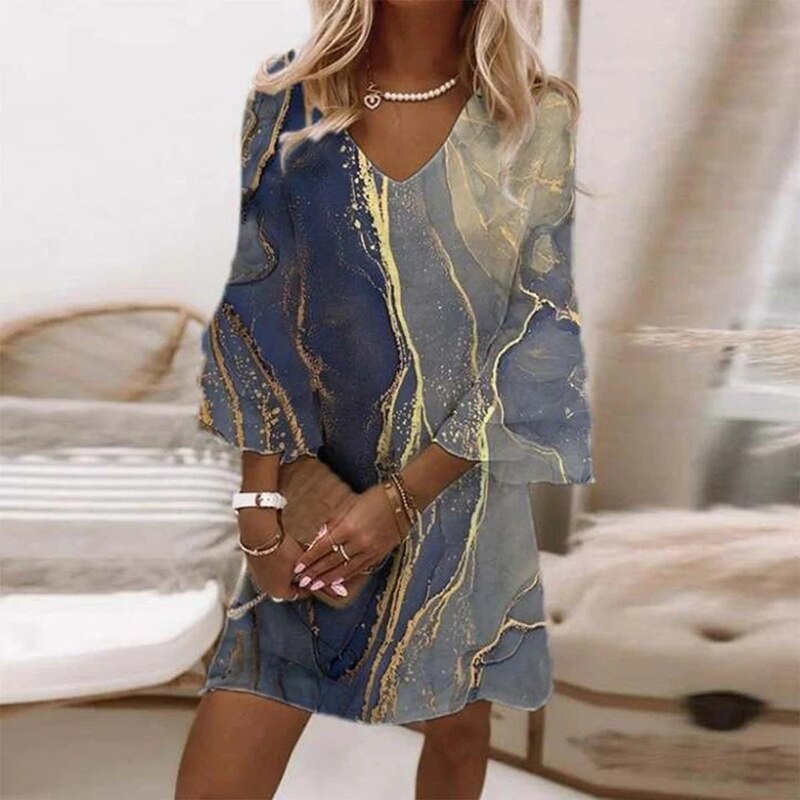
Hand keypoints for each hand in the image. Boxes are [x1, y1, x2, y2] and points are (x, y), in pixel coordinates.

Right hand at [238, 509, 310, 601]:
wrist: (261, 535)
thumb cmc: (282, 550)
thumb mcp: (302, 561)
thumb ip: (311, 570)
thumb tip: (318, 574)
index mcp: (280, 593)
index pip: (299, 594)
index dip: (309, 585)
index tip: (314, 578)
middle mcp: (267, 589)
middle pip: (288, 587)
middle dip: (297, 578)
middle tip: (305, 568)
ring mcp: (259, 578)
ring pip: (278, 577)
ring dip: (287, 571)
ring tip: (295, 559)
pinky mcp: (254, 567)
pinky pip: (270, 569)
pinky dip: (278, 565)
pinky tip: (283, 554)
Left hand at [291, 485, 410, 594]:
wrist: (403, 501)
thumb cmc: (374, 498)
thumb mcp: (349, 505)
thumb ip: (333, 523)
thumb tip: (318, 538)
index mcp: (349, 527)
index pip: (323, 547)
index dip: (309, 558)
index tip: (298, 566)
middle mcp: (358, 542)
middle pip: (331, 561)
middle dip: (315, 572)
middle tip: (302, 581)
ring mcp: (370, 551)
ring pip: (345, 569)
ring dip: (328, 579)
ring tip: (315, 586)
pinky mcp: (379, 555)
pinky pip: (359, 569)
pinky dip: (346, 577)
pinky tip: (336, 581)